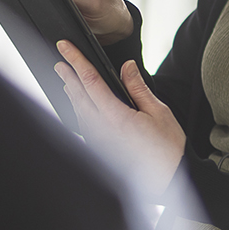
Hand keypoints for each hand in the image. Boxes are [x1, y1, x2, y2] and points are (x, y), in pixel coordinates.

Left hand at [54, 40, 185, 197]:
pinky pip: (83, 125)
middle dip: (67, 75)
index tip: (65, 48)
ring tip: (66, 78)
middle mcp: (102, 129)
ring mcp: (98, 141)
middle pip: (78, 94)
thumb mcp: (158, 112)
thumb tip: (126, 66)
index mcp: (116, 117)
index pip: (90, 81)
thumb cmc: (168, 149)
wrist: (168, 181)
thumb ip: (137, 88)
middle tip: (60, 60)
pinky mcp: (99, 150)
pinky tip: (79, 104)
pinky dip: (78, 110)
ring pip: (78, 110)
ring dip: (71, 92)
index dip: (75, 61)